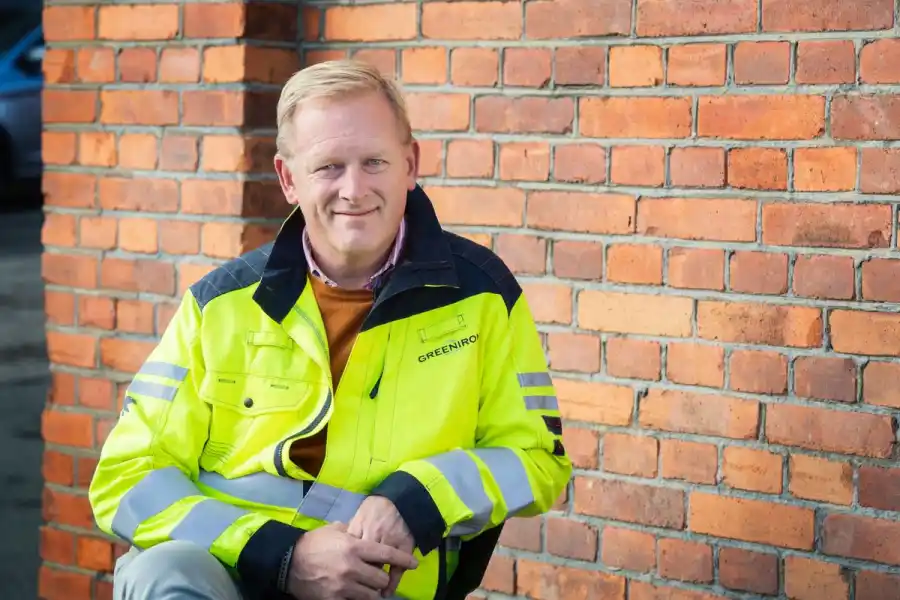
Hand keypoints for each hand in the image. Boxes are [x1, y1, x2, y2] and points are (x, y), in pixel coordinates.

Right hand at [286, 521, 417, 599]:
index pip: (387, 555)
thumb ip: (352, 531)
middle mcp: (352, 567)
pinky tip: (356, 596)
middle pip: (381, 580)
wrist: (288, 562)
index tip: (414, 563)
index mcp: (354, 547)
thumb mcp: (333, 530)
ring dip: (373, 594)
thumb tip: (362, 531)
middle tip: (379, 580)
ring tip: (371, 591)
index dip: (404, 560)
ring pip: (372, 596)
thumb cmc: (313, 543)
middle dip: (382, 581)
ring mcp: (343, 586)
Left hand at [348, 496, 415, 596]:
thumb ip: (350, 530)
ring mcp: (389, 541)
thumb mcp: (360, 515)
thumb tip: (339, 544)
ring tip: (371, 594)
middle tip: (355, 588)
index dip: (345, 566)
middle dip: (358, 577)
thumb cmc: (377, 506)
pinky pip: (398, 568)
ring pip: (379, 567)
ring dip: (374, 583)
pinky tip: (388, 592)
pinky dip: (393, 582)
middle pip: (362, 563)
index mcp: (360, 527)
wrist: (401, 498)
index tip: (341, 577)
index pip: (349, 552)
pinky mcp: (404, 545)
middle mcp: (373, 535)